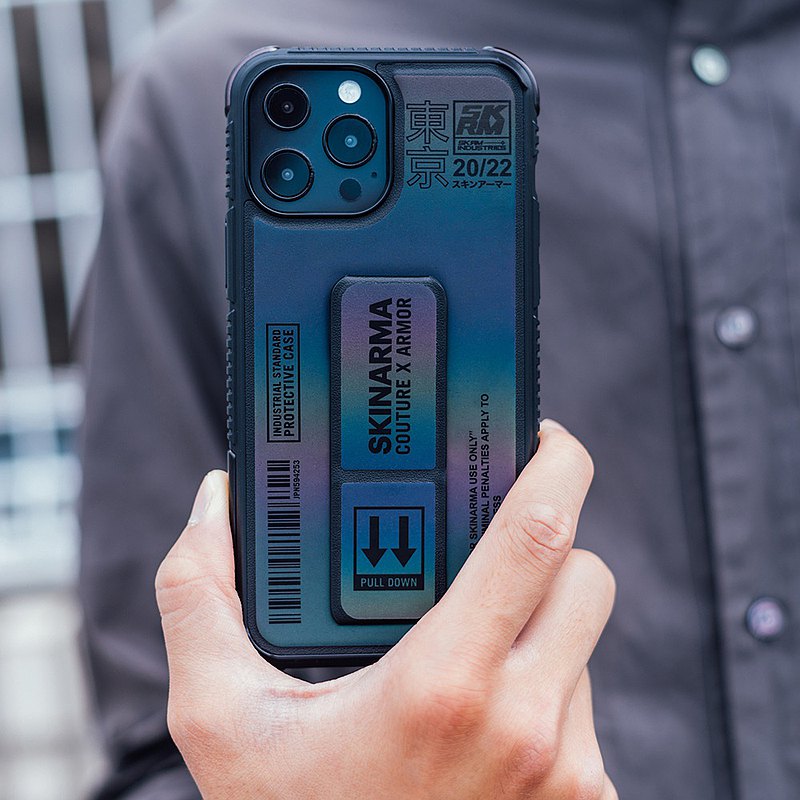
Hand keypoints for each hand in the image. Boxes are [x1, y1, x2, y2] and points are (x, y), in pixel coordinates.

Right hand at [156, 420, 616, 798]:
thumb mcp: (220, 718)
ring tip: (470, 641)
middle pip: (584, 576)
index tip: (544, 435)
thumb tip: (212, 504)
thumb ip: (199, 599)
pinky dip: (548, 685)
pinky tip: (488, 710)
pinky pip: (586, 705)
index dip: (557, 466)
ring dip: (539, 621)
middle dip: (548, 543)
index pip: (539, 535)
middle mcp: (529, 725)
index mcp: (447, 684)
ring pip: (585, 642)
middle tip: (492, 542)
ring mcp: (570, 773)